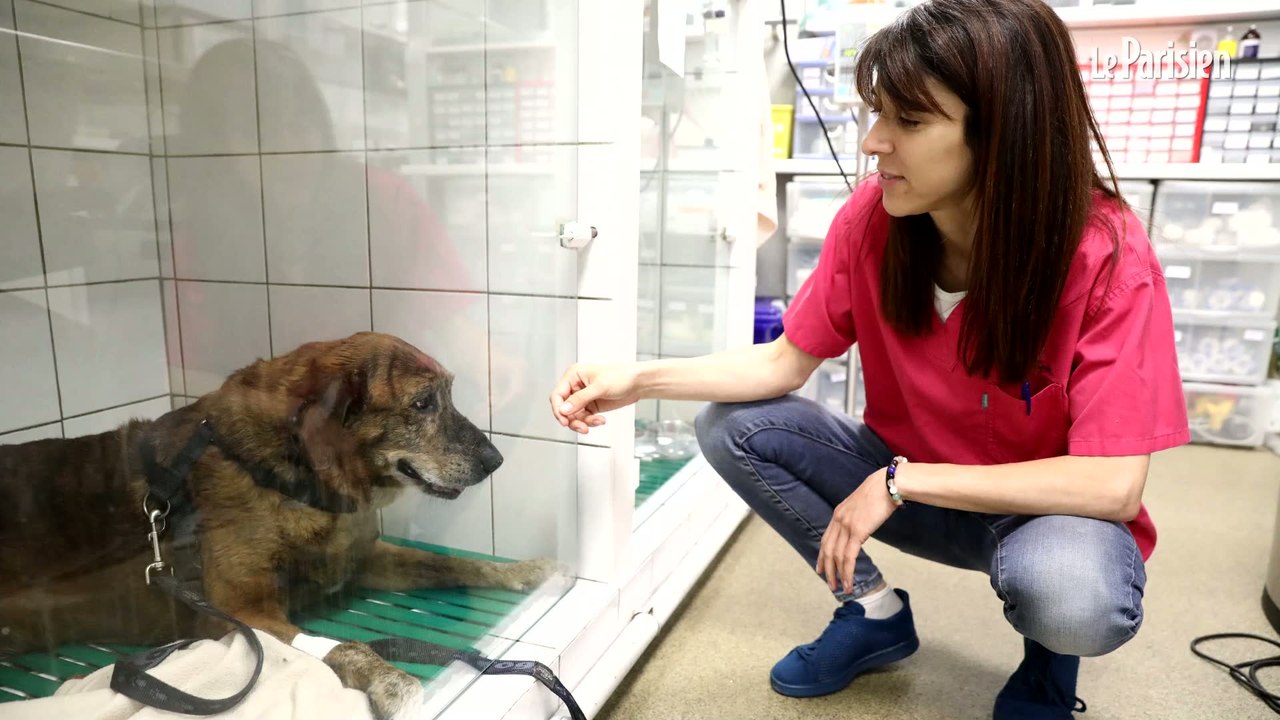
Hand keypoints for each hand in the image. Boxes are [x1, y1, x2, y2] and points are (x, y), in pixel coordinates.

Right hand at [549, 362, 641, 434]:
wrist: (637, 383)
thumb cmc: (621, 376)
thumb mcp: (599, 387)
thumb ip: (580, 399)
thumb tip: (564, 409)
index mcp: (574, 375)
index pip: (557, 395)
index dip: (559, 409)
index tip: (564, 420)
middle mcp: (576, 386)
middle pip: (564, 408)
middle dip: (572, 419)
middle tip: (581, 427)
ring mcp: (583, 397)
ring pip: (574, 416)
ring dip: (583, 422)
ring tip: (595, 422)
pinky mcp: (591, 406)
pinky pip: (584, 418)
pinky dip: (591, 422)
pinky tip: (600, 420)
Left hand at [816, 467, 899, 594]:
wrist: (887, 484)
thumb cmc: (880, 493)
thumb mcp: (862, 506)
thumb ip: (856, 518)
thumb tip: (859, 531)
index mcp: (838, 513)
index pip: (826, 539)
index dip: (822, 555)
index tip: (821, 568)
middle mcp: (838, 520)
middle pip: (827, 550)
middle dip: (827, 569)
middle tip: (830, 584)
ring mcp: (846, 526)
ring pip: (837, 556)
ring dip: (838, 575)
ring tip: (840, 588)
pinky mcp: (857, 531)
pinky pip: (849, 556)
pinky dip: (848, 571)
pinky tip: (850, 581)